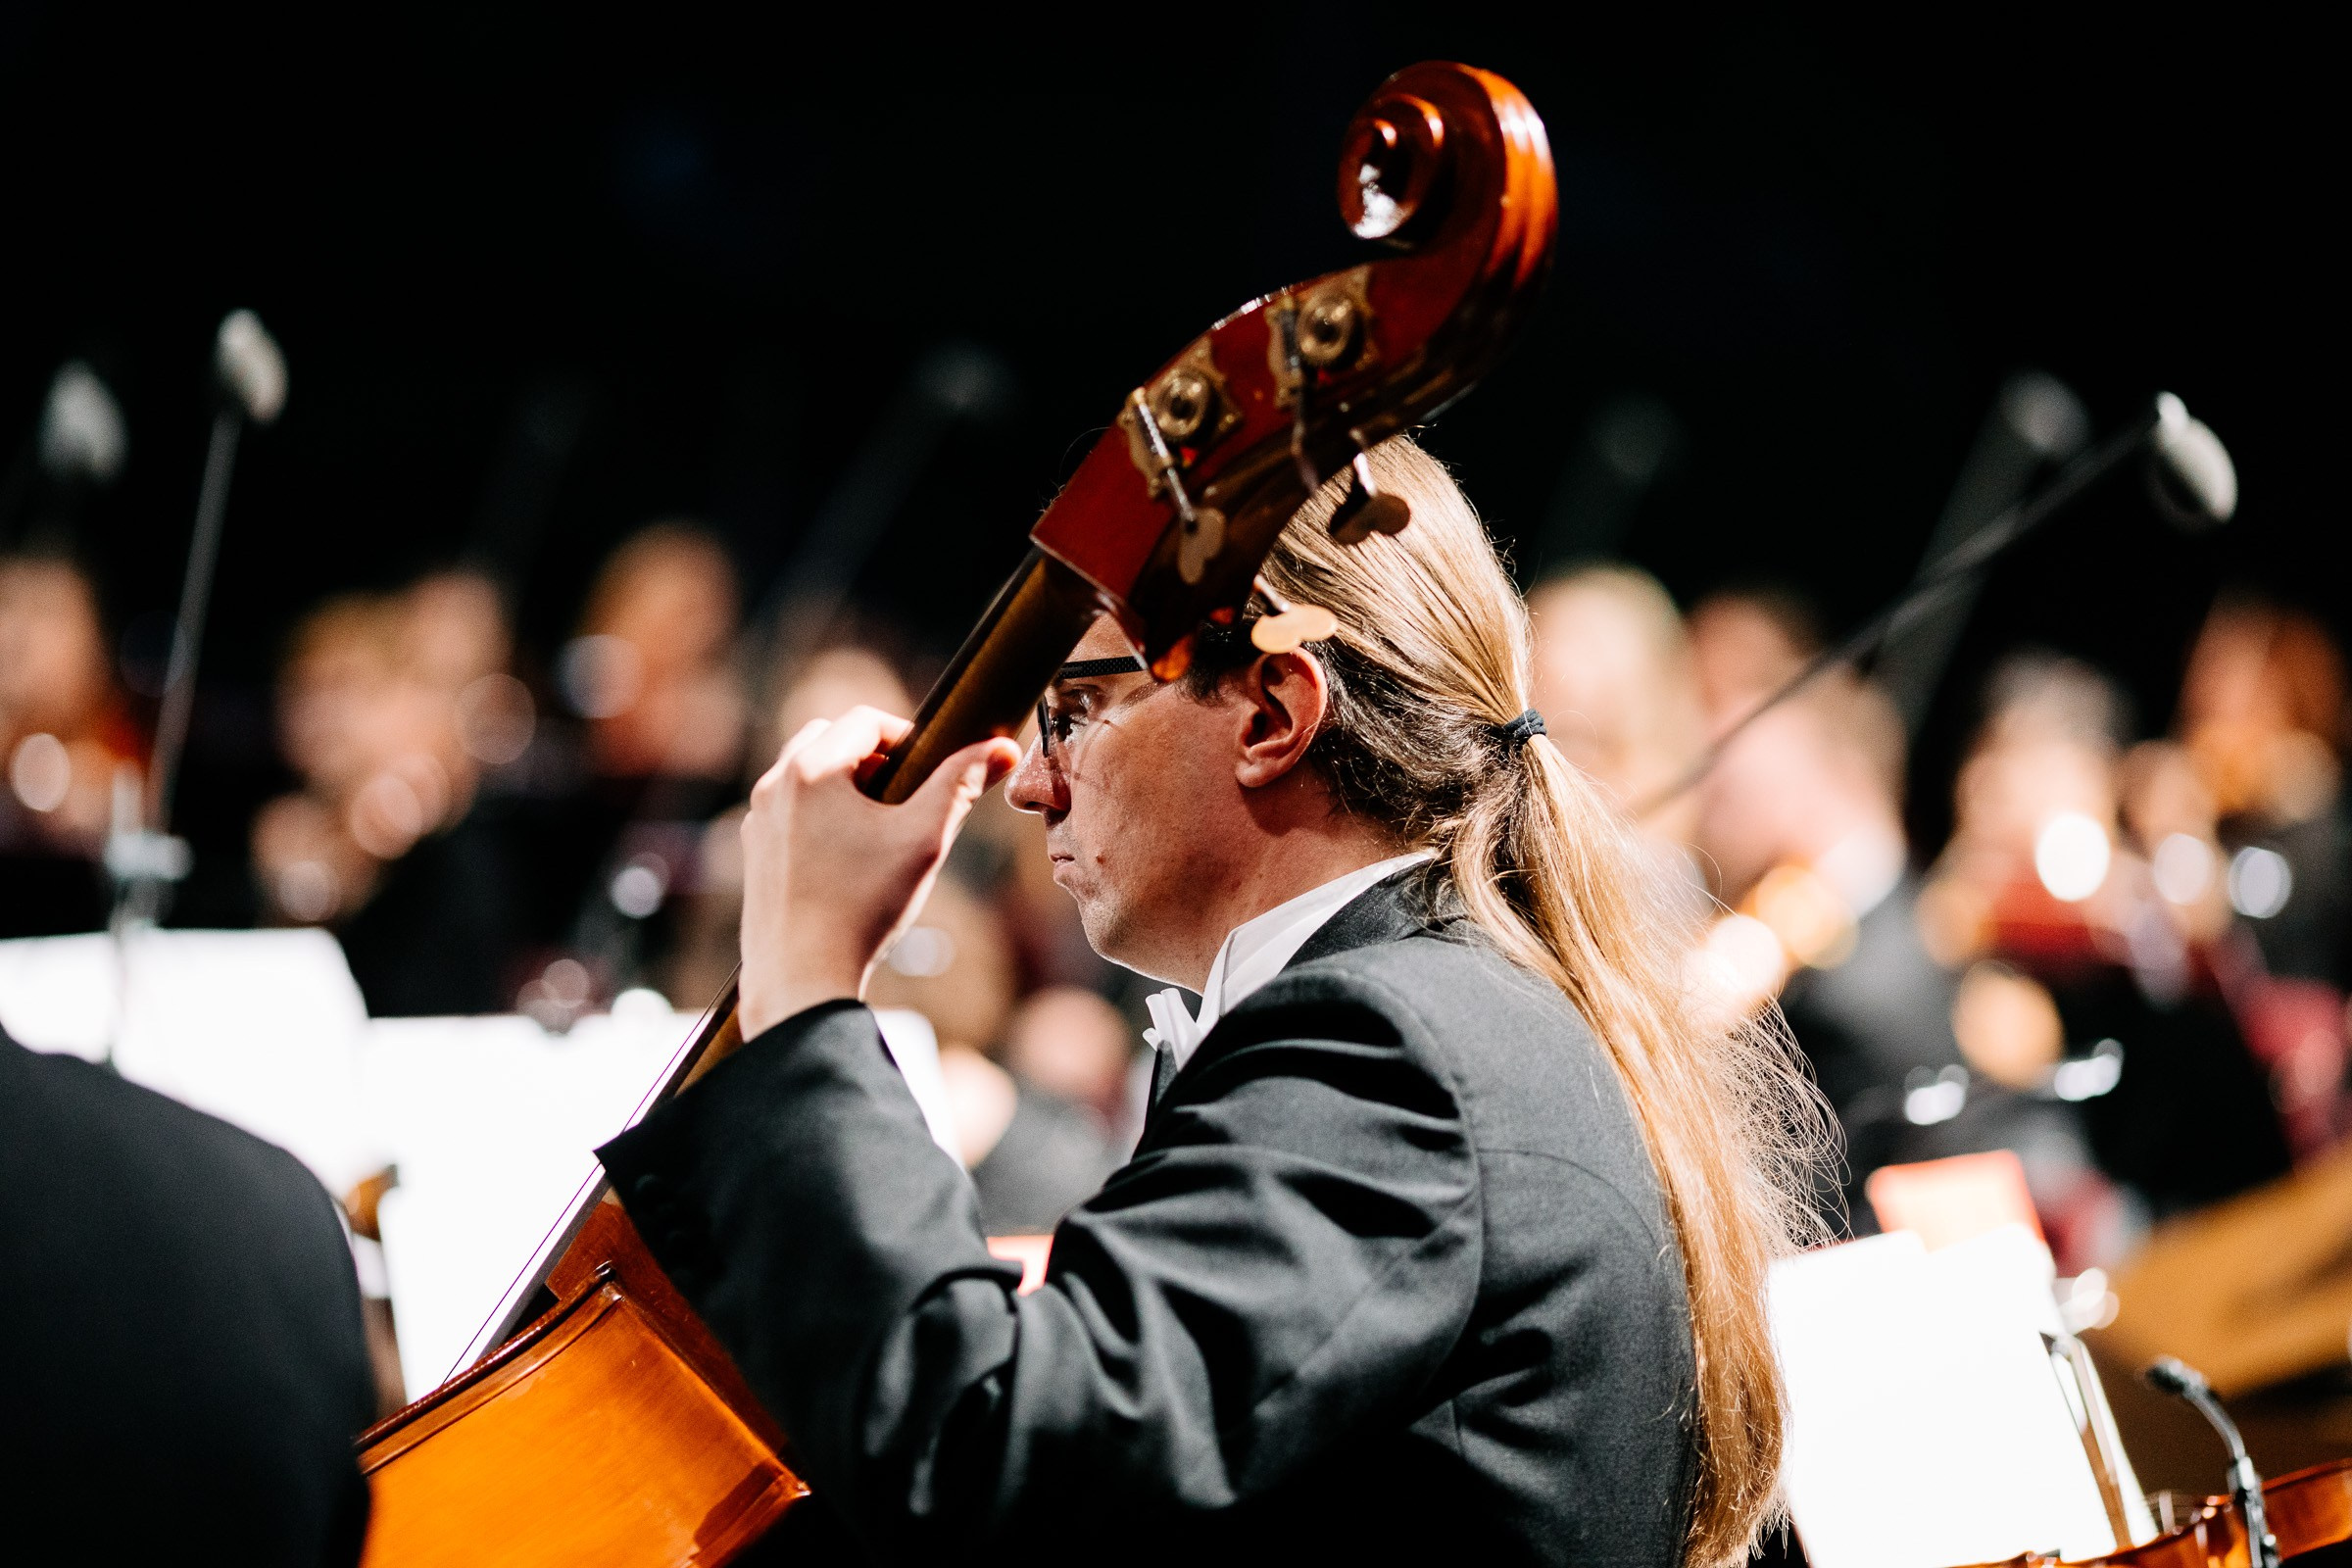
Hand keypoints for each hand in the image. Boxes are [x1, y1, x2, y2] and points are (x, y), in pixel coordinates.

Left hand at [737, 706, 1020, 1037]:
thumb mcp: (924, 839)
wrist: (802, 977)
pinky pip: (790, 812)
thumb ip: (960, 785)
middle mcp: (773, 785)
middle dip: (871, 756)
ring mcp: (757, 820)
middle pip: (828, 738)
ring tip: (881, 828)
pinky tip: (849, 860)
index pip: (865, 720)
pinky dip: (820, 816)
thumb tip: (1001, 748)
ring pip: (805, 775)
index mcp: (811, 769)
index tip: (933, 768)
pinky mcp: (754, 853)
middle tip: (907, 793)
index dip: (907, 735)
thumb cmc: (864, 905)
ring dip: (845, 784)